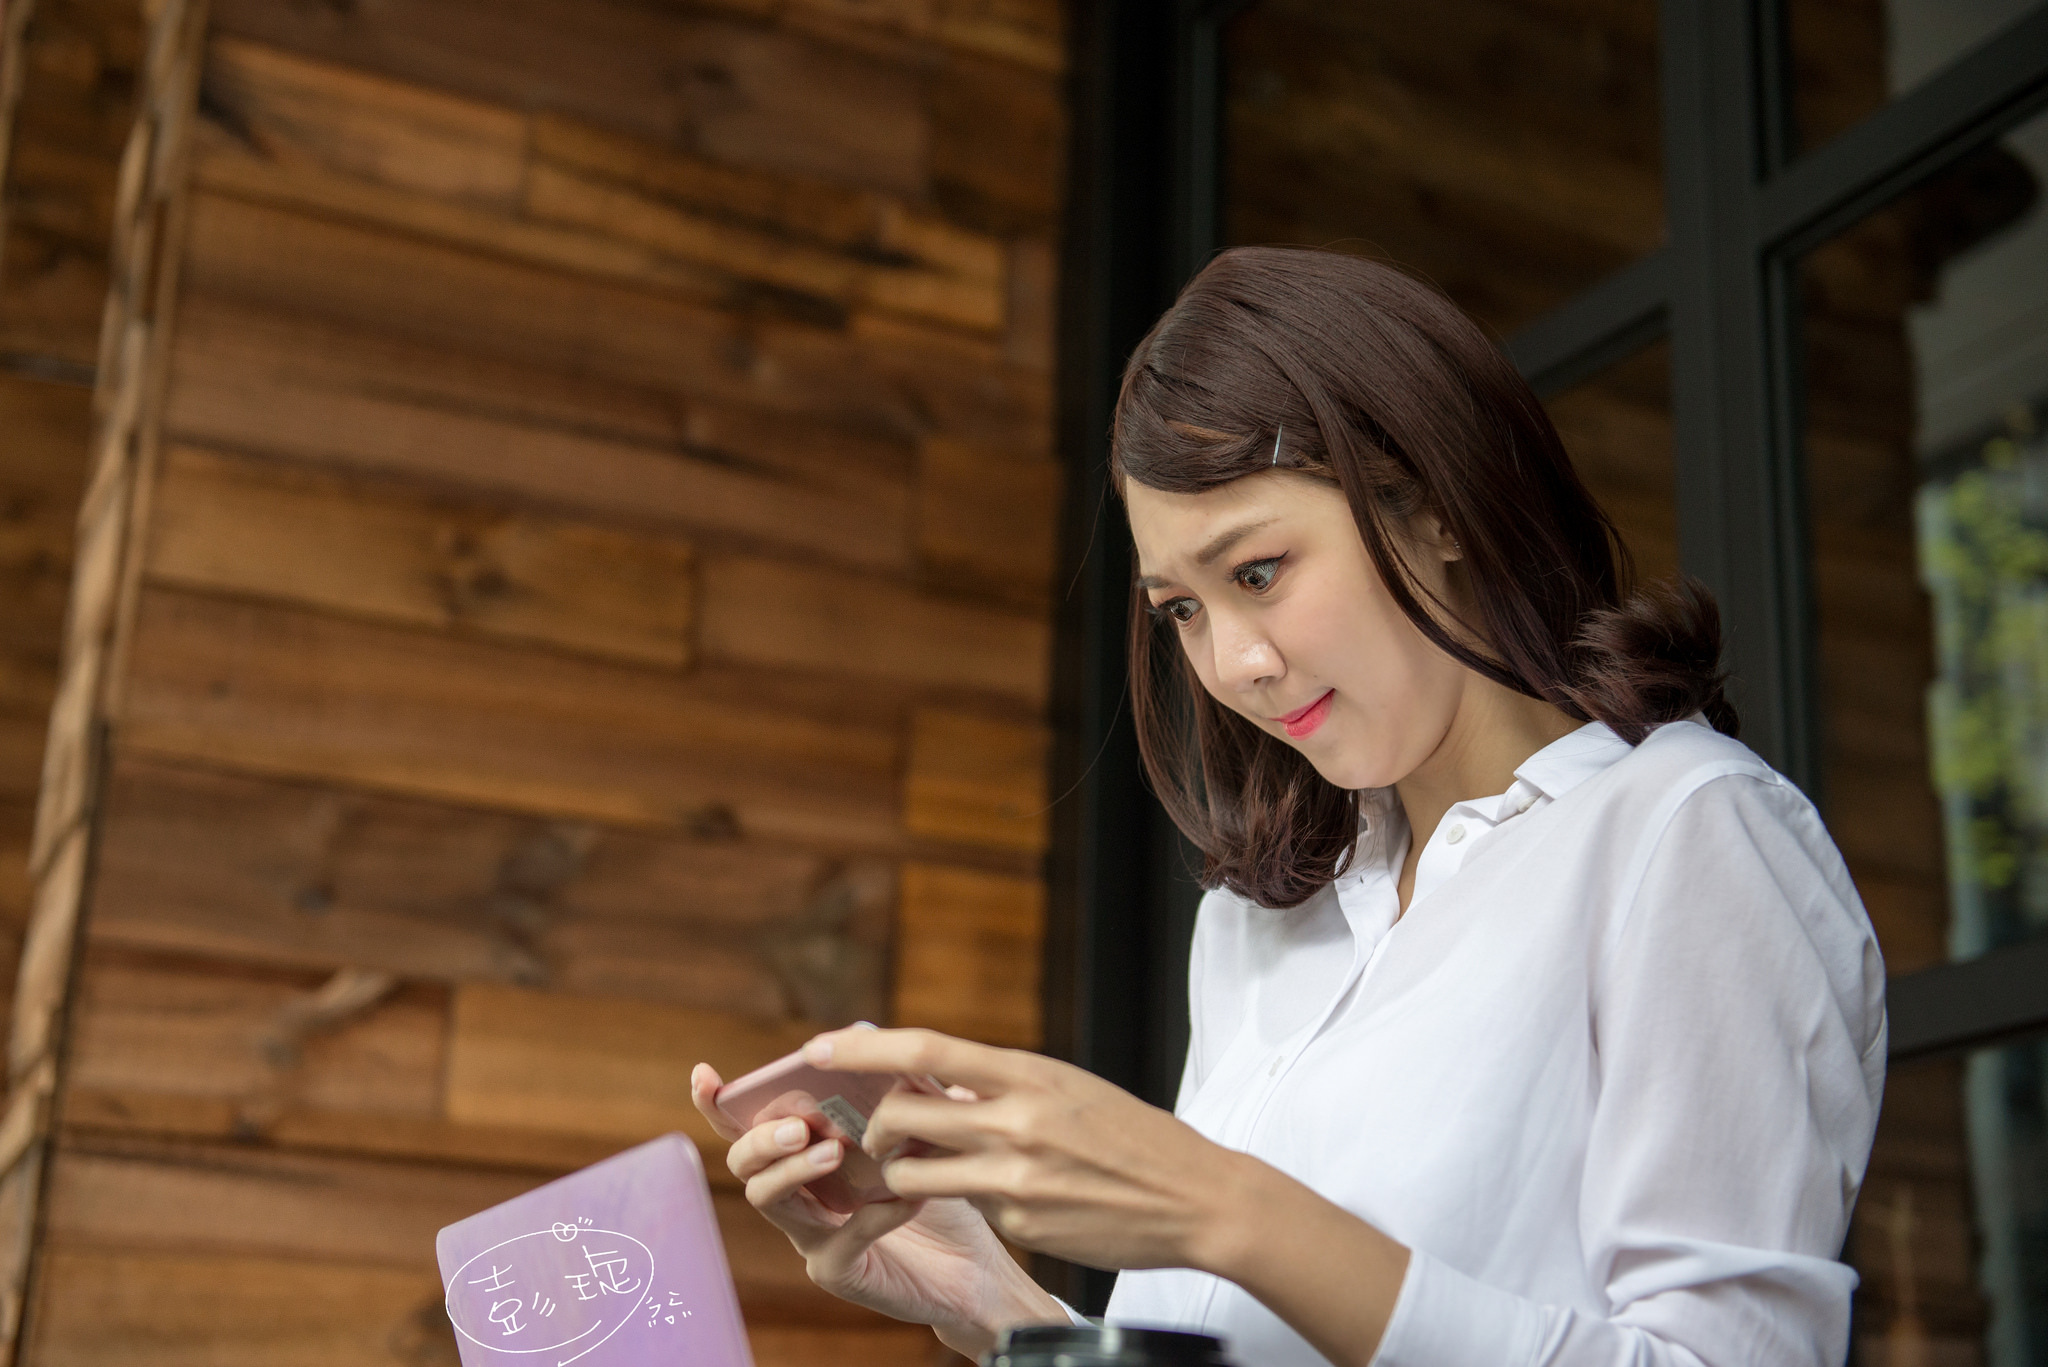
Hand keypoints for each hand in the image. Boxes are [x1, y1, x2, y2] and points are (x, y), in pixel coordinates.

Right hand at [690, 1062, 1064, 1357]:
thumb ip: (904, 1093)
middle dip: (761, 1139)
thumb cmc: (943, 1187)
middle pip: (744, 1163)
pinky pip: (838, 1243)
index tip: (704, 1074)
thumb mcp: (926, 1129)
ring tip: (833, 1152)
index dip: (717, 1103)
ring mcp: (811, 1235)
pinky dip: (868, 1217)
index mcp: (806, 1151)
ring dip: (794, 1170)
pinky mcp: (839, 1272)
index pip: (747, 1125)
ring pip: (770, 1201)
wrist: (976, 1264)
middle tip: (798, 1126)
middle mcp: (798, 1192)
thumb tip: (891, 1050)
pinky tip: (905, 1200)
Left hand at [811, 1027, 1252, 1273]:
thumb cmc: (1131, 1135)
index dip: (863, 1048)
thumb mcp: (1067, 1087)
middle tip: (876, 1135)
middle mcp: (1014, 1121)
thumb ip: (1003, 1083)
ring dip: (899, 1175)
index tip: (819, 1046)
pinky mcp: (1020, 1226)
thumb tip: (938, 1078)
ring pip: (914, 1175)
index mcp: (1027, 1073)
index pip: (924, 1050)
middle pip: (901, 1116)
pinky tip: (1005, 1201)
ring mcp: (1015, 1179)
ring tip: (913, 1173)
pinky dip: (968, 1203)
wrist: (1196, 1197)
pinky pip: (967, 1210)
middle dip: (873, 1128)